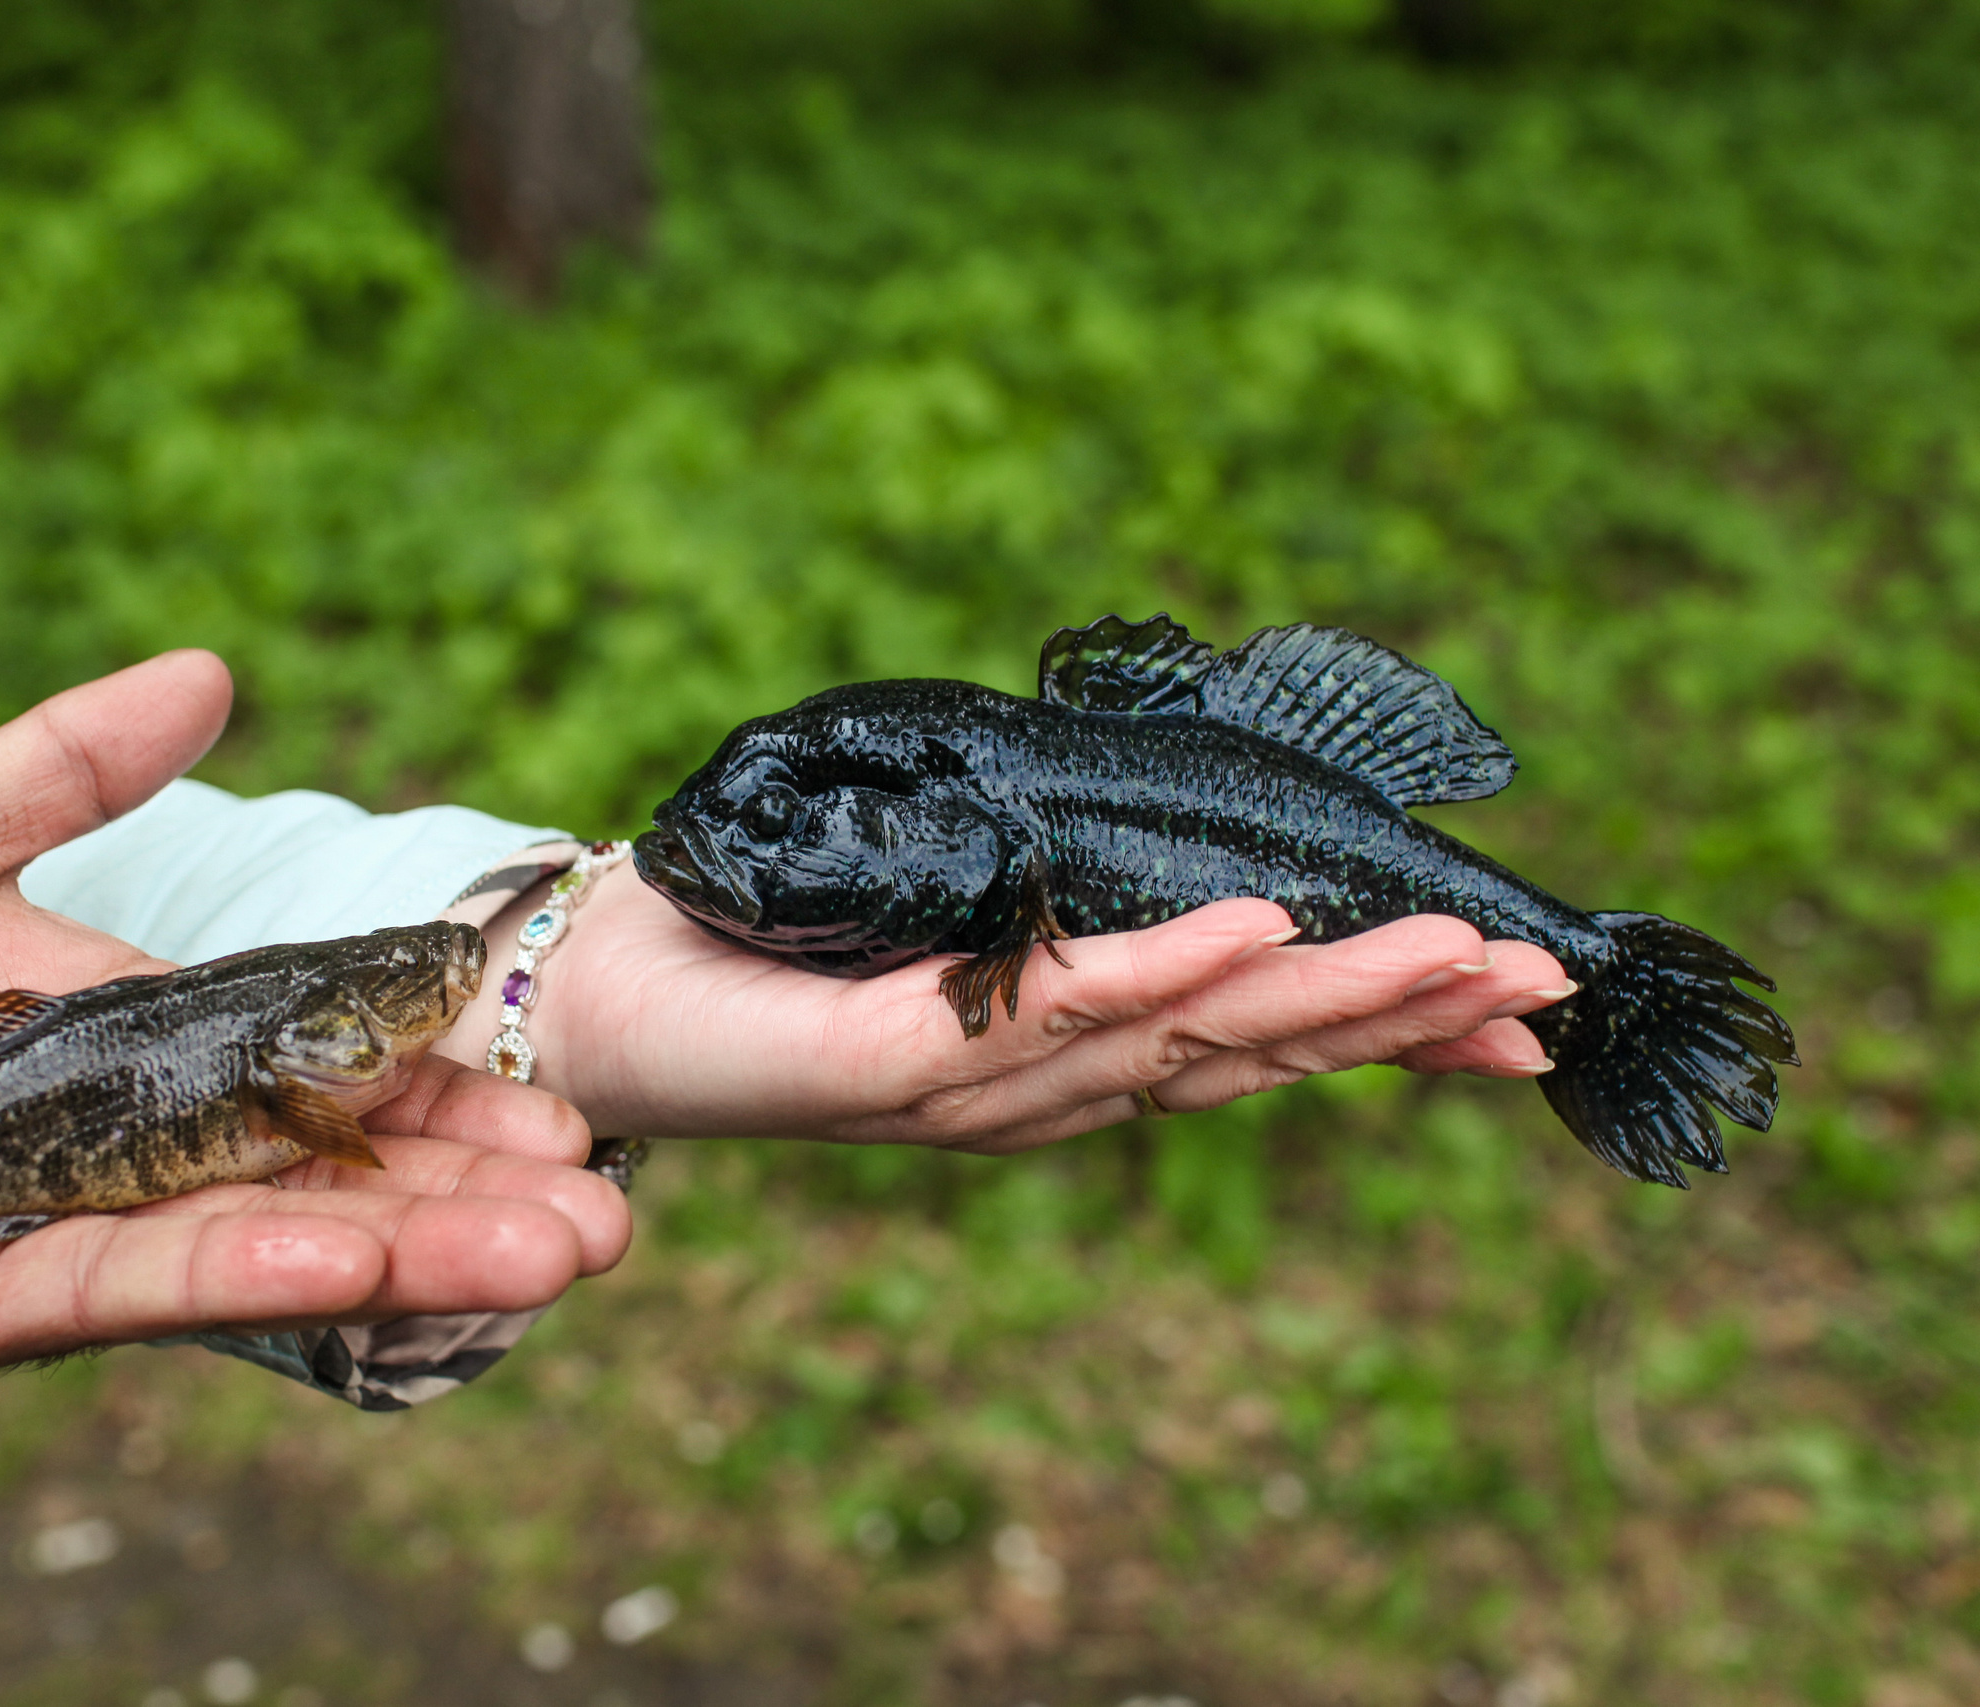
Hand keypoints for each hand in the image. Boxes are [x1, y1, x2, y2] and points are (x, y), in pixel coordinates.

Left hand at [0, 654, 626, 1393]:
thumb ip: (66, 757)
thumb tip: (213, 670)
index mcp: (139, 1058)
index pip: (322, 1076)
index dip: (438, 1091)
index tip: (558, 1099)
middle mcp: (126, 1161)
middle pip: (325, 1182)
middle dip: (465, 1201)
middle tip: (609, 1212)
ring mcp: (59, 1235)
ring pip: (258, 1249)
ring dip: (407, 1257)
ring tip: (552, 1258)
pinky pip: (126, 1286)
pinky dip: (242, 1276)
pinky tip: (353, 1267)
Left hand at [509, 874, 1571, 1153]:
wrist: (603, 991)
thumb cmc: (776, 946)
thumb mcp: (951, 917)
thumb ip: (1057, 907)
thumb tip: (1168, 851)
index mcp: (1067, 1059)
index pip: (1253, 1045)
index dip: (1389, 1031)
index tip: (1524, 1012)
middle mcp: (1042, 1091)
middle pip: (1250, 1054)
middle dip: (1399, 1017)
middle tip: (1543, 984)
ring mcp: (975, 1086)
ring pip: (1179, 1041)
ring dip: (1320, 997)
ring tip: (1447, 951)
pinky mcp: (891, 1062)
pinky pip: (1043, 1008)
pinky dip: (1152, 970)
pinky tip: (1247, 927)